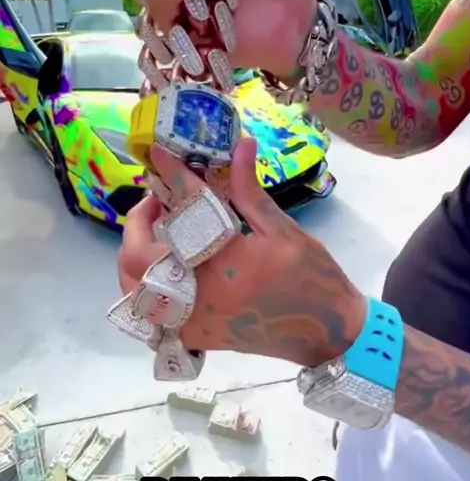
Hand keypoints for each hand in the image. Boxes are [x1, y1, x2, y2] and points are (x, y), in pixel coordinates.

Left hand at [119, 139, 365, 366]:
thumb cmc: (309, 277)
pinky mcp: (194, 335)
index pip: (183, 211)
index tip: (161, 154)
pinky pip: (151, 310)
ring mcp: (190, 320)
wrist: (325, 332)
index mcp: (221, 263)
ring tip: (159, 231)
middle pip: (137, 256)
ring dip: (137, 253)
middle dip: (139, 221)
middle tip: (159, 200)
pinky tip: (166, 262)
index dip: (172, 177)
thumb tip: (240, 146)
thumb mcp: (282, 230)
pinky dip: (147, 283)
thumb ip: (249, 191)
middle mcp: (196, 295)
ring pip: (134, 287)